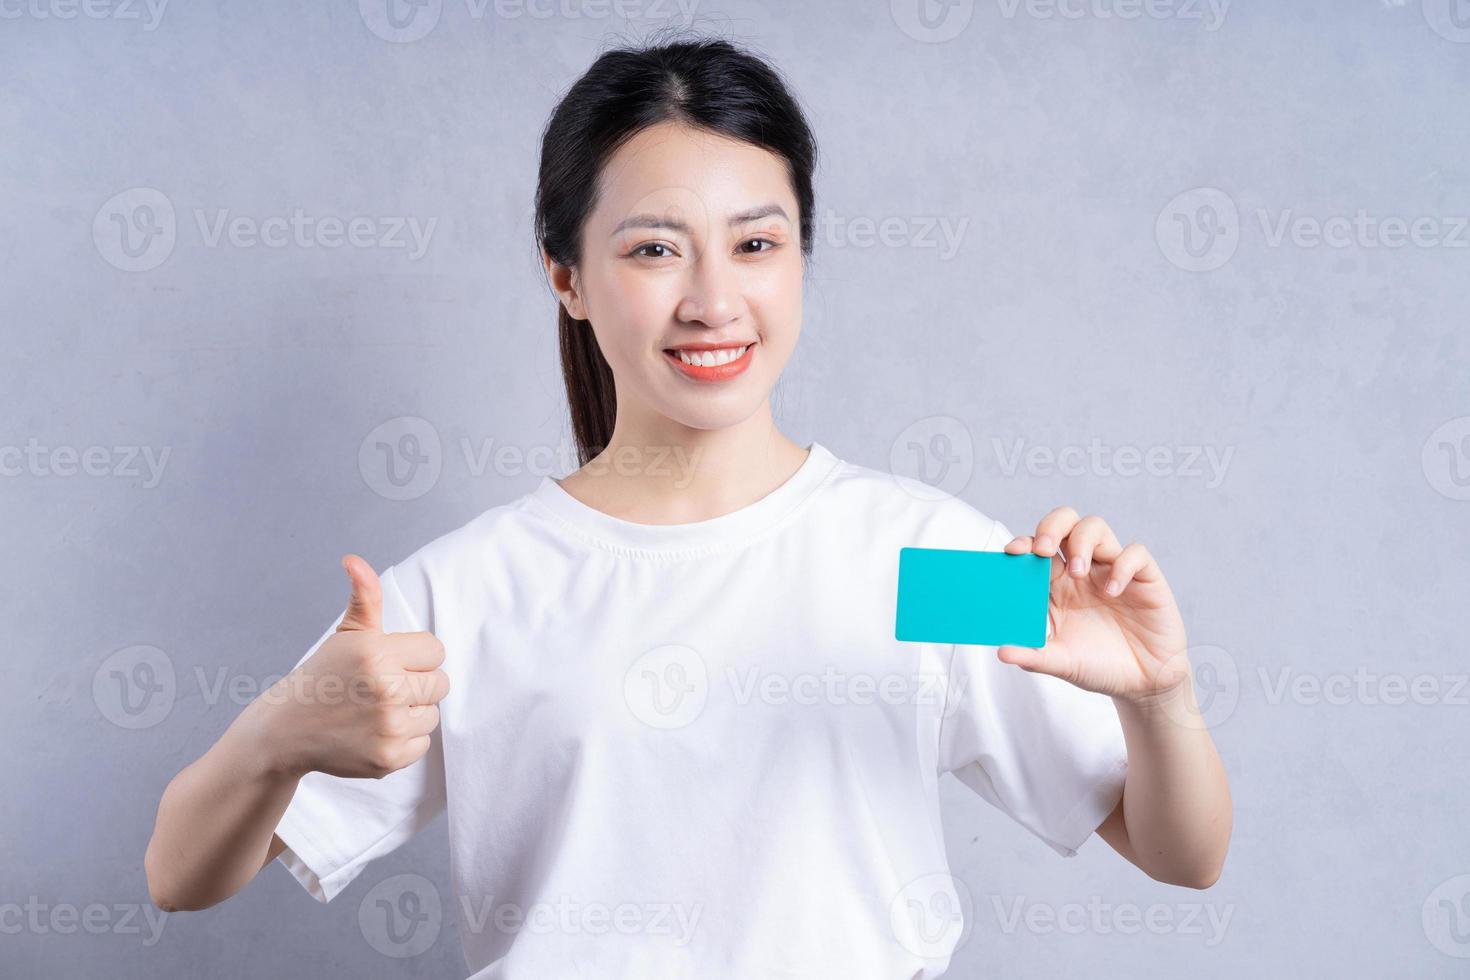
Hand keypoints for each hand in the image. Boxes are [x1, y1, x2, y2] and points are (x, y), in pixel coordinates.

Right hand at [246, 554, 449, 779]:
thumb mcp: (346, 636)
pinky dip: (404, 740)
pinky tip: (375, 732)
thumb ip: (365, 598)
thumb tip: (355, 560)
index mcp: (377, 653)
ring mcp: (389, 726)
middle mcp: (386, 689)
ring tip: (377, 710)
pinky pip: (423, 743)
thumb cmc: (323, 677)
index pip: (436, 651)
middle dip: (417, 683)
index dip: (415, 657)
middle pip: (440, 683)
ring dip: (412, 712)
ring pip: (433, 714)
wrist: (286, 731)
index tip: (391, 664)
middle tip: (383, 688)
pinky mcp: (389, 757)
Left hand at [997, 507, 1189, 701]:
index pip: (1037, 548)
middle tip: (1042, 550)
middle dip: (1051, 527)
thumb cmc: (1099, 667)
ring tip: (1078, 573)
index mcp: (1058, 584)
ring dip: (1082, 542)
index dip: (1024, 542)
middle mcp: (1084, 571)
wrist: (1141, 685)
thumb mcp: (1061, 663)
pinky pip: (1136, 554)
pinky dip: (1122, 566)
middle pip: (1065, 523)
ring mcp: (1112, 571)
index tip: (1012, 552)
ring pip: (1096, 527)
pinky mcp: (1145, 579)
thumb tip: (1002, 652)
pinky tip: (1113, 591)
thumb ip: (1033, 656)